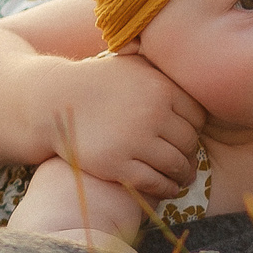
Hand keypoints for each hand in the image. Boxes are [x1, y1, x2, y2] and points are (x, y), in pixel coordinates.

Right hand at [34, 50, 204, 199]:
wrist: (55, 101)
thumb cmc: (97, 82)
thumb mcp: (132, 63)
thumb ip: (162, 67)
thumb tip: (194, 66)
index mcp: (161, 88)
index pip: (197, 117)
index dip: (195, 129)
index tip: (188, 136)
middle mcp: (152, 113)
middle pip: (188, 142)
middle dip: (190, 154)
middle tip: (188, 161)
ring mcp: (135, 140)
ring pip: (175, 164)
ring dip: (183, 175)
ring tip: (182, 178)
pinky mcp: (117, 164)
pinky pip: (154, 181)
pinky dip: (167, 188)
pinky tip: (170, 189)